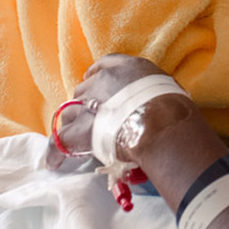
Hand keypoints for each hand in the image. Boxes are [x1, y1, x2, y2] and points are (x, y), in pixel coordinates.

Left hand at [44, 53, 165, 169]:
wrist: (162, 123)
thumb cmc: (174, 108)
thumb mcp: (166, 87)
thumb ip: (154, 90)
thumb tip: (159, 105)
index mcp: (127, 68)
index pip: (103, 66)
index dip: (96, 77)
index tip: (94, 83)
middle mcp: (104, 80)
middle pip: (83, 91)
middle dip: (86, 105)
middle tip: (94, 121)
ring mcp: (89, 104)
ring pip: (70, 113)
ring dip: (74, 124)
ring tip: (79, 140)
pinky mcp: (80, 130)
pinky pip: (60, 140)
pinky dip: (56, 151)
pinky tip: (54, 162)